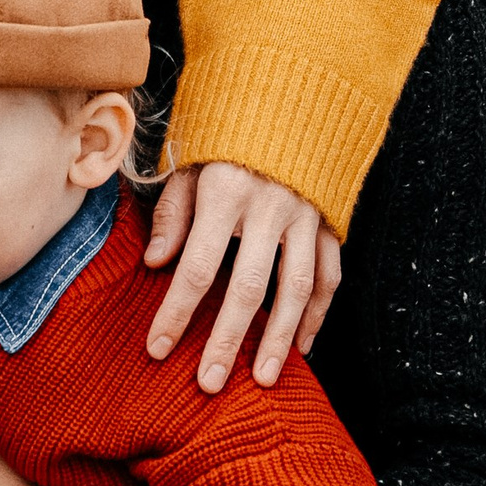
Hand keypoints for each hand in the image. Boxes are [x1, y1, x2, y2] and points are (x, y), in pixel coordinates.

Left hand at [143, 162, 341, 388]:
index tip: (158, 349)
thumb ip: (173, 214)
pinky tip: (301, 346)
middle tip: (210, 383)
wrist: (291, 101)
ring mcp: (306, 216)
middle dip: (228, 340)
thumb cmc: (226, 141)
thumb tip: (155, 263)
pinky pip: (328, 276)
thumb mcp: (190, 165)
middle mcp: (270, 207)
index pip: (198, 266)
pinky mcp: (330, 222)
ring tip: (265, 378)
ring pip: (296, 289)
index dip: (176, 311)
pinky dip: (317, 314)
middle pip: (248, 287)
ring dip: (279, 338)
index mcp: (227, 192)